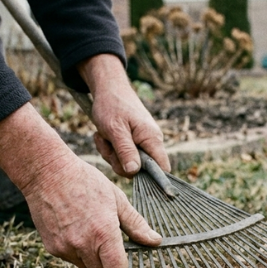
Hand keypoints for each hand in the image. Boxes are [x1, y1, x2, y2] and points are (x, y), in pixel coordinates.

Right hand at [22, 153, 160, 267]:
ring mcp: (64, 248)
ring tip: (94, 235)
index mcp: (103, 234)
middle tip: (116, 252)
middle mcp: (82, 245)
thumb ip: (136, 224)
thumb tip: (155, 241)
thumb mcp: (117, 199)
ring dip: (94, 261)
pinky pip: (71, 259)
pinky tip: (78, 231)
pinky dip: (78, 253)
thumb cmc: (84, 181)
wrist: (47, 173)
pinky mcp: (51, 248)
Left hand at [78, 54, 169, 176]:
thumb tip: (134, 172)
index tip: (133, 177)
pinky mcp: (132, 143)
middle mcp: (151, 142)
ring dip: (111, 154)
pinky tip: (103, 136)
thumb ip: (125, 151)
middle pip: (140, 170)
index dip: (153, 179)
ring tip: (103, 136)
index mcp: (152, 139)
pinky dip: (109, 149)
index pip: (162, 168)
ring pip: (127, 164)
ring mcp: (141, 143)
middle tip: (108, 146)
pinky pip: (121, 156)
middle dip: (119, 163)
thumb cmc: (112, 105)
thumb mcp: (115, 129)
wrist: (107, 88)